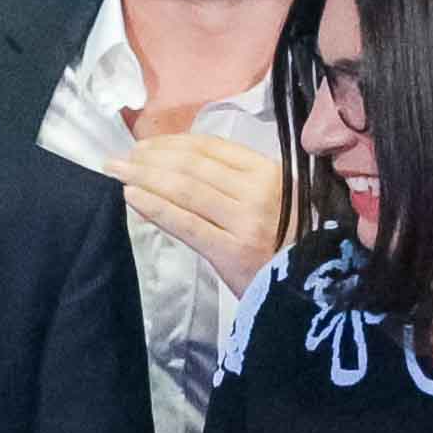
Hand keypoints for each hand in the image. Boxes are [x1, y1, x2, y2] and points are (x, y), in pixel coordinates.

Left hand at [114, 103, 283, 276]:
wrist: (314, 290)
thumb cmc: (293, 244)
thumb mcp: (276, 200)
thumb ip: (238, 182)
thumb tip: (178, 165)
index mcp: (270, 172)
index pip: (212, 147)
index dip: (173, 142)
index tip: (146, 144)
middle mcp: (258, 191)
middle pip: (193, 164)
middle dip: (151, 157)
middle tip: (121, 157)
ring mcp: (245, 221)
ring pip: (186, 188)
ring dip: (145, 175)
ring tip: (117, 170)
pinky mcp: (231, 252)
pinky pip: (186, 223)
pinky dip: (156, 206)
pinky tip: (132, 196)